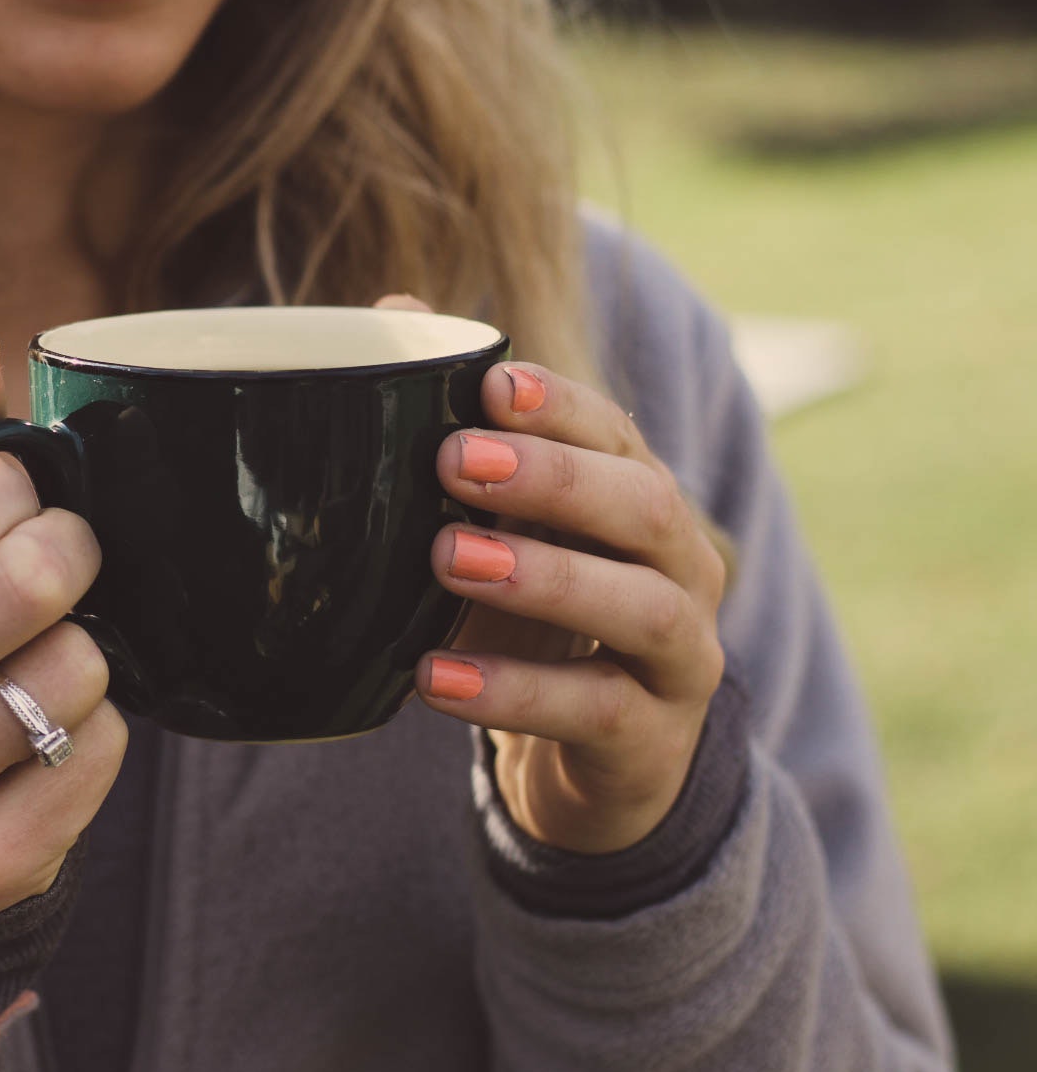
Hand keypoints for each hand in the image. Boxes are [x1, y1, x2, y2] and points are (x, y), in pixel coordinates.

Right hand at [0, 313, 126, 917]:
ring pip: (77, 671)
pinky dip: (96, 738)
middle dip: (68, 562)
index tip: (13, 509)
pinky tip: (42, 741)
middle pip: (33, 581)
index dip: (17, 492)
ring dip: (82, 658)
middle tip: (55, 576)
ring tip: (33, 670)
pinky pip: (100, 756)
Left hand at [404, 324, 726, 853]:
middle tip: (454, 462)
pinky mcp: (652, 740)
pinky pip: (597, 712)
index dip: (561, 407)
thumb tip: (392, 307)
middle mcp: (678, 566)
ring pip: (642, 606)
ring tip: (445, 559)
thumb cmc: (536, 622)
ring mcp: (679, 655)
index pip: (616, 436)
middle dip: (553, 478)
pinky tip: (433, 679)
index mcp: (638, 500)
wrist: (593, 763)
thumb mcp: (496, 530)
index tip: (490, 383)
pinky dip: (515, 693)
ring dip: (545, 577)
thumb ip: (454, 432)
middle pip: (644, 505)